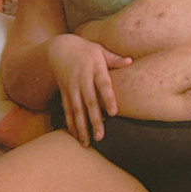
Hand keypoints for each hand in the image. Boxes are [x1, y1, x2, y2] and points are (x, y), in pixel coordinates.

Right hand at [48, 33, 131, 147]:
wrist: (60, 48)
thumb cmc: (86, 50)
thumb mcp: (100, 50)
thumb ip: (115, 59)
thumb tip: (130, 61)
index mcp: (94, 68)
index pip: (103, 84)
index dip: (108, 98)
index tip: (113, 113)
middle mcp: (82, 79)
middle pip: (89, 102)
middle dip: (94, 120)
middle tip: (100, 136)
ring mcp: (71, 87)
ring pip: (76, 110)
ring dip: (81, 127)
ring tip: (87, 143)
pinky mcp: (64, 93)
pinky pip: (67, 110)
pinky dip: (71, 123)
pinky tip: (75, 136)